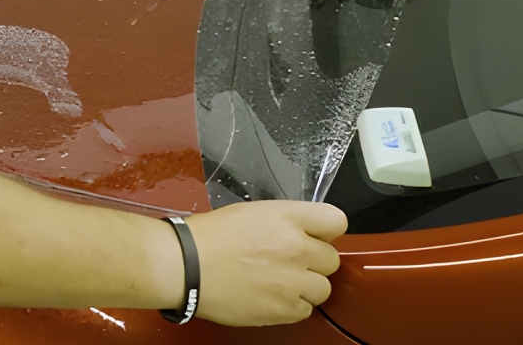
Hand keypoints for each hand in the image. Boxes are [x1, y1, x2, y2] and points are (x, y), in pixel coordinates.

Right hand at [181, 200, 346, 325]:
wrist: (185, 266)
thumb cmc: (208, 238)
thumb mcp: (250, 212)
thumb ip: (285, 221)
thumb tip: (304, 233)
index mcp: (287, 218)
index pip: (336, 221)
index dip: (325, 230)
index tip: (315, 236)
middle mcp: (297, 248)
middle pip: (331, 259)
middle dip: (312, 261)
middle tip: (287, 262)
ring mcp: (293, 281)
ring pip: (322, 288)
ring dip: (305, 286)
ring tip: (278, 282)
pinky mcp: (284, 309)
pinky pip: (305, 310)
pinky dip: (291, 306)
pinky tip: (269, 295)